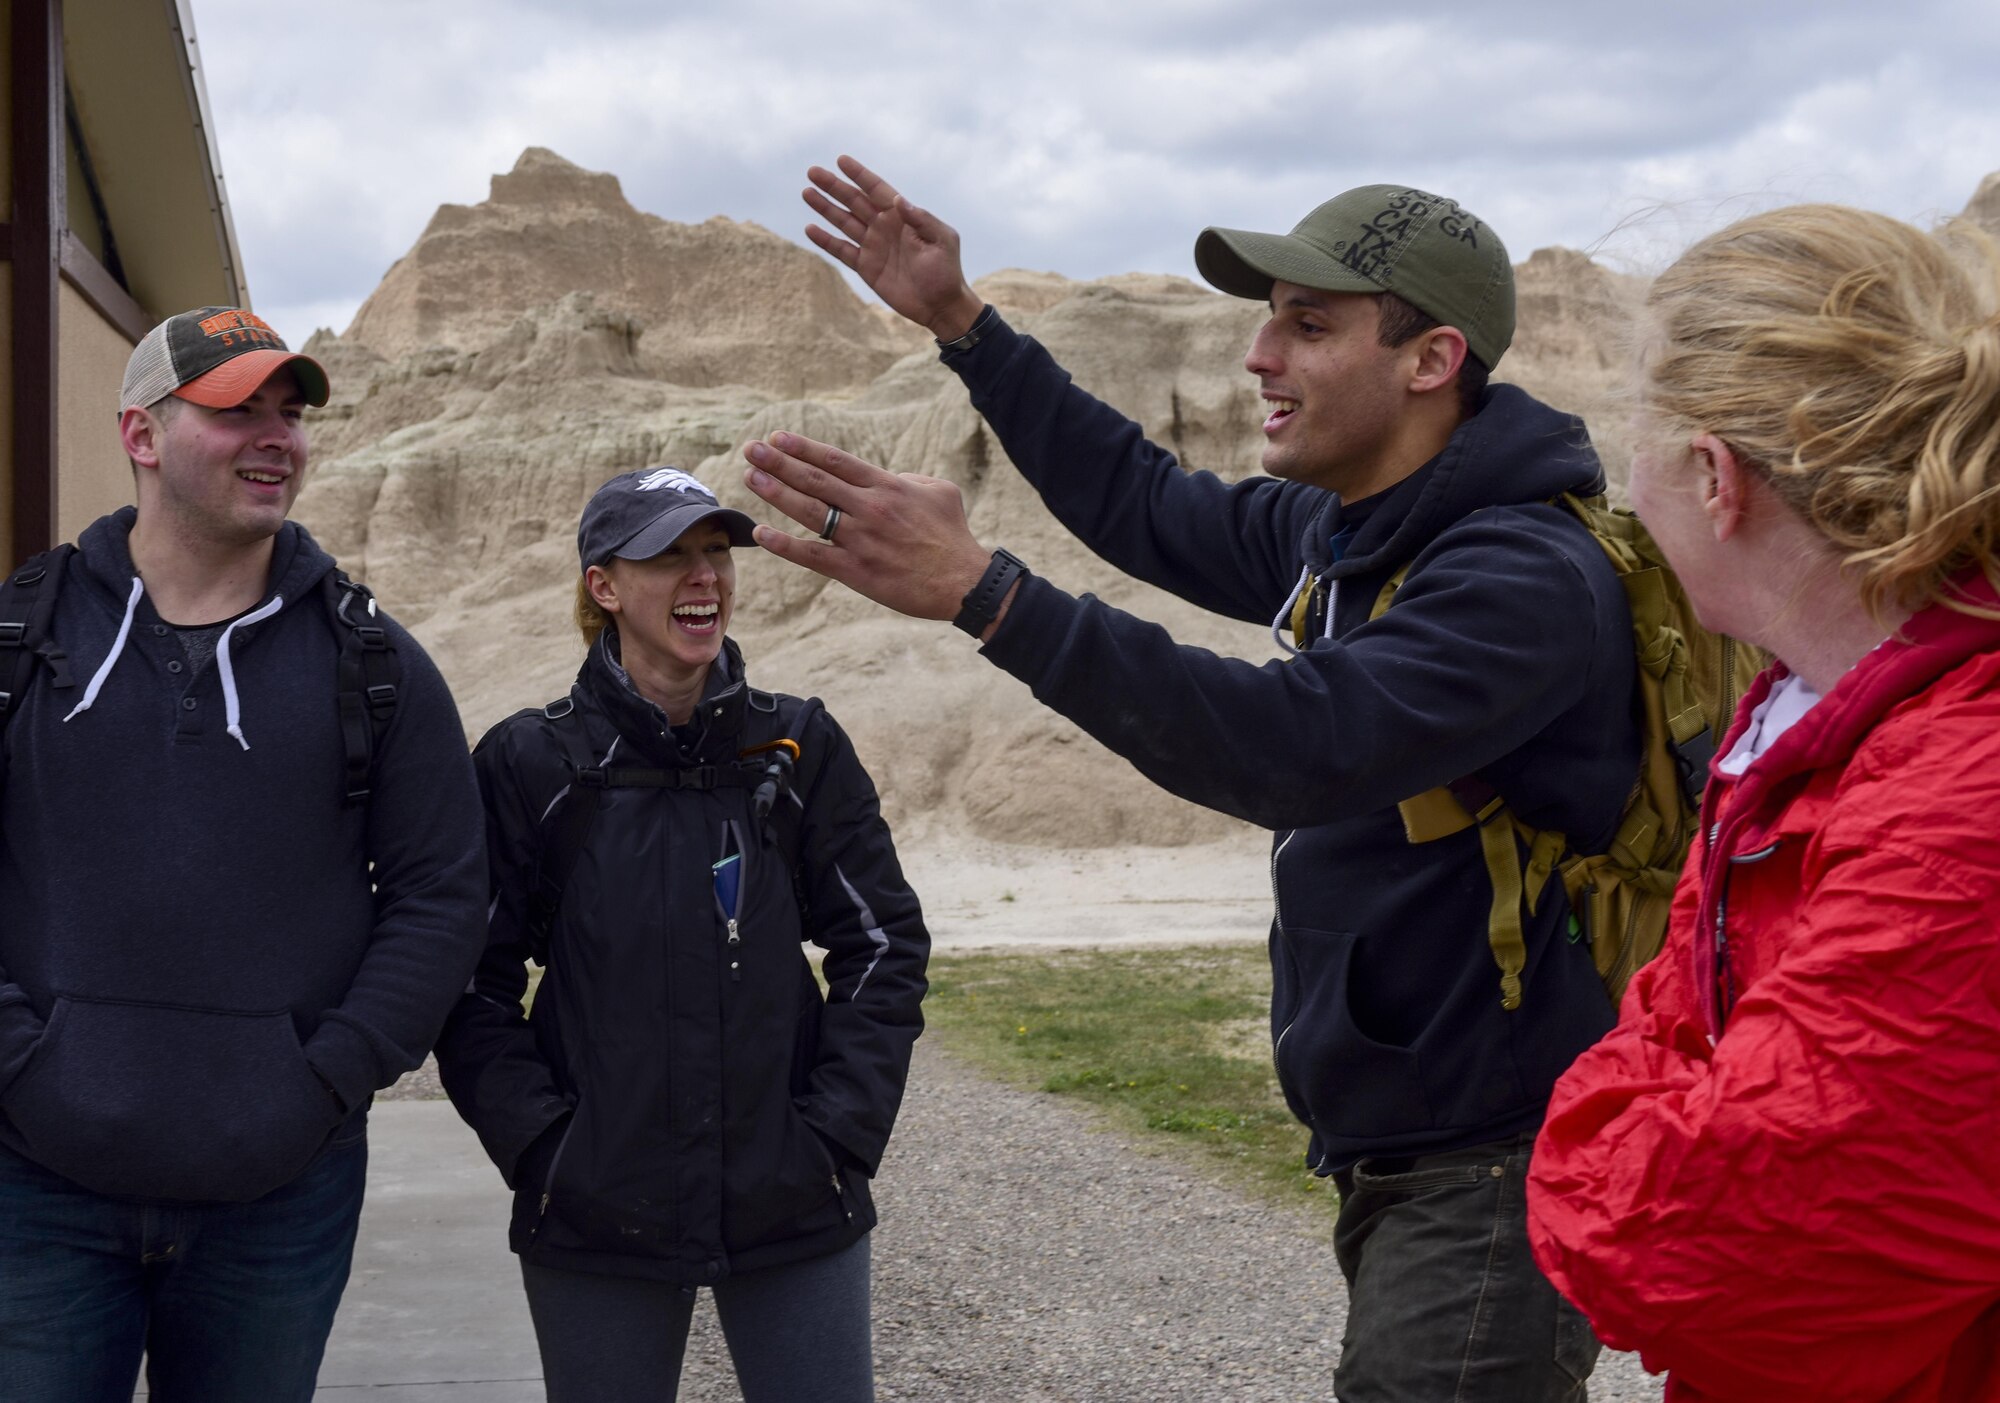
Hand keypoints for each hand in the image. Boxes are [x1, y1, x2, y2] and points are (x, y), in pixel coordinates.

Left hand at [742, 432, 996, 623]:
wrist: (963, 583)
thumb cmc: (953, 536)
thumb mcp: (939, 492)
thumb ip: (907, 479)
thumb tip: (887, 478)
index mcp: (888, 487)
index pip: (836, 460)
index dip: (803, 448)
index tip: (777, 438)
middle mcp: (870, 509)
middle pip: (815, 480)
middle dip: (778, 462)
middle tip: (749, 449)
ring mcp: (860, 540)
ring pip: (809, 511)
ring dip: (776, 492)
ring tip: (750, 477)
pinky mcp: (856, 571)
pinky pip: (812, 556)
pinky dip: (785, 544)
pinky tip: (762, 533)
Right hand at [803, 156, 984, 340]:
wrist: (940, 305)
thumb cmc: (946, 271)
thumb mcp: (941, 240)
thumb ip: (921, 219)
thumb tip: (899, 200)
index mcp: (902, 216)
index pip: (877, 190)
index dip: (859, 175)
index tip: (841, 160)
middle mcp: (884, 226)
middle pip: (854, 201)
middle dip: (834, 187)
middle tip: (813, 172)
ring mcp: (873, 246)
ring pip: (844, 222)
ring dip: (826, 208)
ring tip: (807, 192)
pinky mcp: (866, 266)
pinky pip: (842, 250)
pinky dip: (826, 241)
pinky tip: (810, 229)